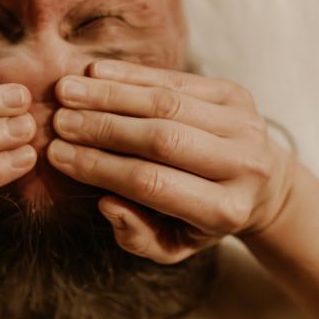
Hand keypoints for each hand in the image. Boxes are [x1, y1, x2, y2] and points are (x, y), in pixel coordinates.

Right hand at [46, 60, 293, 263]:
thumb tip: (107, 204)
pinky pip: (176, 79)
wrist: (261, 184)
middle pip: (161, 139)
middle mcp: (242, 165)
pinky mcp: (236, 94)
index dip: (100, 167)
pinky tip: (95, 73)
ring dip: (110, 95)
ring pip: (167, 103)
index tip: (57, 155)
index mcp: (224, 211)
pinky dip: (132, 75)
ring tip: (67, 91)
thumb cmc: (202, 220)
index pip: (151, 183)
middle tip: (59, 121)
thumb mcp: (173, 245)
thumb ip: (138, 236)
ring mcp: (243, 125)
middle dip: (102, 128)